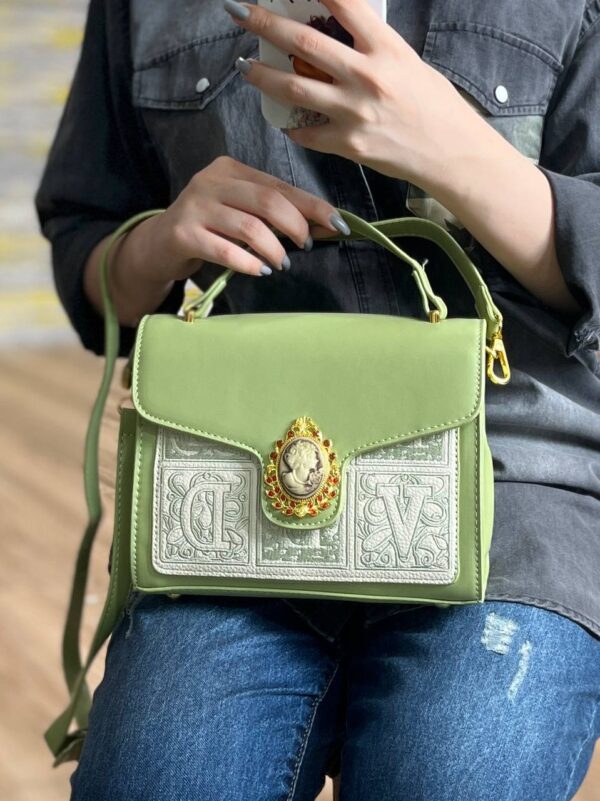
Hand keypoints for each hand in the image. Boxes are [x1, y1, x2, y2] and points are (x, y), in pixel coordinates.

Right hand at [136, 155, 347, 280]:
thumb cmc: (209, 229)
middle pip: (267, 201)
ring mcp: (194, 206)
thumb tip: (322, 226)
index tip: (338, 225)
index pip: (280, 186)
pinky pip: (224, 250)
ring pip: (249, 226)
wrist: (159, 246)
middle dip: (296, 226)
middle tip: (305, 246)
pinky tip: (259, 270)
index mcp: (230, 169)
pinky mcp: (182, 233)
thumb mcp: (240, 213)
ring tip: (281, 263)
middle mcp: (211, 181)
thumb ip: (273, 214)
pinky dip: (248, 263)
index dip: (313, 206)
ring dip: (274, 249)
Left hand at [226, 0, 467, 185]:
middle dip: (265, 24)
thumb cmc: (437, 107)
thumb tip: (341, 36)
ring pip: (295, 88)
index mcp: (386, 49)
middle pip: (304, 42)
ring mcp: (355, 112)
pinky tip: (282, 120)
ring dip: (263, 76)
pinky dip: (292, 126)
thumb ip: (373, 49)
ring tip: (245, 68)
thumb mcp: (409, 63)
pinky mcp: (349, 145)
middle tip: (238, 12)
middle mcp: (367, 76)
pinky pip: (308, 133)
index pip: (343, 3)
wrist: (451, 153)